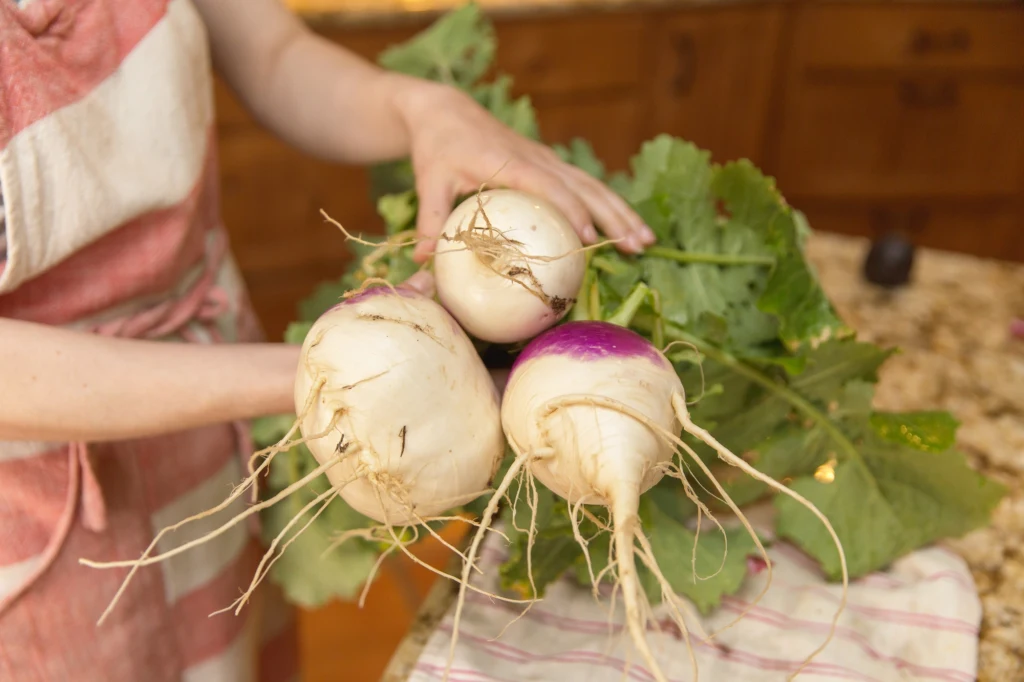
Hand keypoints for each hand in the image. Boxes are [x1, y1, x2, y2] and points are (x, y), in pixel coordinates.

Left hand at [395, 80, 655, 262]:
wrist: (446, 112)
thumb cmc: (437, 148)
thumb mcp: (429, 182)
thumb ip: (430, 220)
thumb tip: (424, 261)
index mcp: (510, 162)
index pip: (548, 187)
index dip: (570, 210)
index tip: (588, 238)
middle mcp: (537, 159)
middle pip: (584, 187)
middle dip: (613, 216)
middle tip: (637, 246)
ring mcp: (547, 161)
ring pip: (593, 186)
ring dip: (621, 212)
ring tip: (645, 242)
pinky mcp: (550, 165)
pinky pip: (586, 186)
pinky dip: (608, 206)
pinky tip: (625, 228)